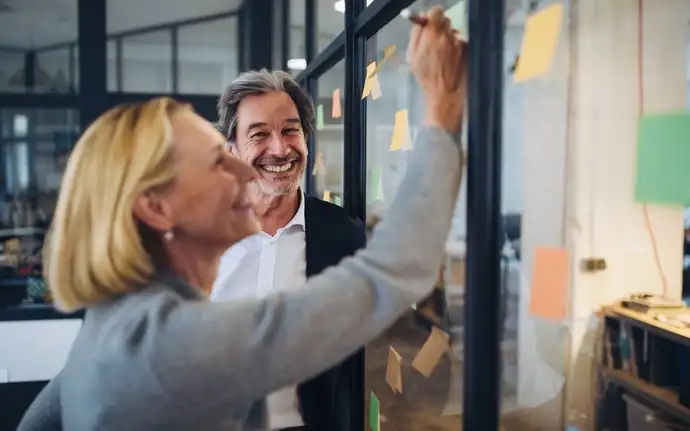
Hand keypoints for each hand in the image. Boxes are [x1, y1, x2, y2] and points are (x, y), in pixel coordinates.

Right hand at [407, 6, 466, 133]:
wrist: (446, 94)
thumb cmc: (427, 78)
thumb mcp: (412, 57)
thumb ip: (416, 35)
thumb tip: (421, 22)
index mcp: (431, 35)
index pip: (436, 12)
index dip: (433, 16)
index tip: (430, 22)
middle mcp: (448, 36)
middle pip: (446, 20)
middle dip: (440, 28)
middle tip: (435, 40)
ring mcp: (460, 42)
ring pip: (454, 32)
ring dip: (449, 39)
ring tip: (444, 56)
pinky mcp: (469, 50)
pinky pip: (462, 42)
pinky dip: (458, 48)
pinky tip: (452, 61)